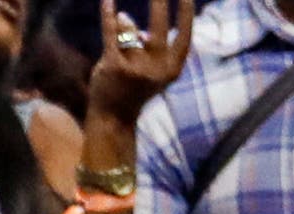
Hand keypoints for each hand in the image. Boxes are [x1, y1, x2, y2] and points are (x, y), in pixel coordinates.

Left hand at [86, 0, 194, 126]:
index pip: (184, 35)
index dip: (186, 13)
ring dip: (124, 22)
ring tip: (122, 20)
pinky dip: (108, 16)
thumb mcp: (149, 68)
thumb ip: (147, 45)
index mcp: (172, 69)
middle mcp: (156, 69)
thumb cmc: (132, 90)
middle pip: (159, 26)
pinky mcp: (113, 68)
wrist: (112, 121)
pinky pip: (111, 34)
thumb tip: (129, 18)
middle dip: (159, 2)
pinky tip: (107, 1)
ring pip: (130, 30)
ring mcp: (135, 69)